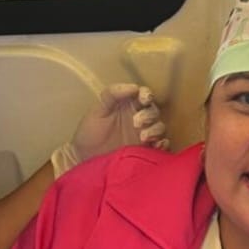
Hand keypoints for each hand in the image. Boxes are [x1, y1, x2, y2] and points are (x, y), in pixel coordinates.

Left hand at [51, 83, 169, 176]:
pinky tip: (155, 146)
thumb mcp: (97, 111)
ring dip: (155, 130)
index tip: (144, 98)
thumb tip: (133, 86)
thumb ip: (111, 95)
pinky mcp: (147, 152)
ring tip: (142, 137)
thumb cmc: (89, 134)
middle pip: (154, 111)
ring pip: (160, 128)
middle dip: (149, 115)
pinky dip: (163, 145)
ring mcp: (145, 136)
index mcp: (128, 106)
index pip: (144, 96)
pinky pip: (163, 146)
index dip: (147, 95)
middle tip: (136, 122)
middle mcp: (140, 119)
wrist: (85, 161)